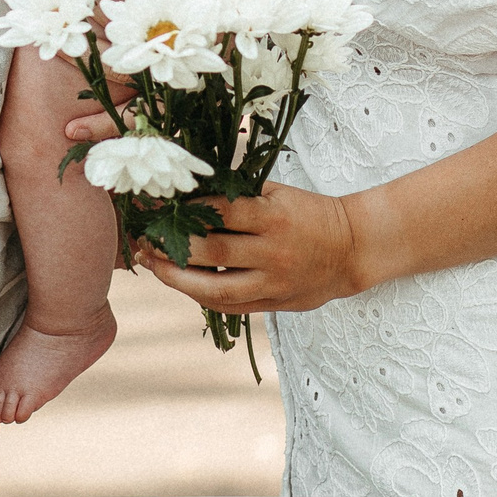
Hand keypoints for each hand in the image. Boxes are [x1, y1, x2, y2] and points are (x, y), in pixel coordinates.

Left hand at [135, 184, 365, 315]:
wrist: (351, 249)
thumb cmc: (309, 213)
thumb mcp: (278, 192)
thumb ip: (239, 194)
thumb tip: (188, 190)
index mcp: (273, 216)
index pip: (221, 212)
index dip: (185, 209)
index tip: (157, 204)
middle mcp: (273, 252)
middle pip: (212, 252)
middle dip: (172, 247)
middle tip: (144, 238)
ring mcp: (274, 282)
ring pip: (216, 288)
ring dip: (177, 279)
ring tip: (152, 266)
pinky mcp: (275, 304)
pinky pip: (230, 306)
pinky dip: (201, 297)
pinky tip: (181, 284)